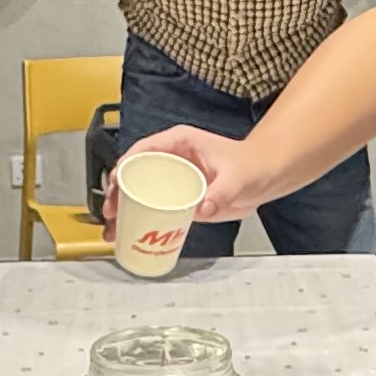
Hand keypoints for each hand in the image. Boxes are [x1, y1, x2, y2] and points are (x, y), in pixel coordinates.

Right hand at [118, 123, 272, 223]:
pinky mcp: (178, 197)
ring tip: (113, 227)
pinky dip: (139, 219)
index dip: (126, 165)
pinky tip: (128, 233)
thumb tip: (203, 206)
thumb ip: (222, 192)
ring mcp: (173, 179)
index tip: (117, 182)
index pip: (143, 150)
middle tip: (111, 210)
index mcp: (179, 142)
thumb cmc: (251, 165)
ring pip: (139, 191)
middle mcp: (171, 159)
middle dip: (118, 191)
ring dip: (123, 208)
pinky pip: (153, 206)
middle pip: (134, 172)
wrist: (264, 177)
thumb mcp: (237, 178)